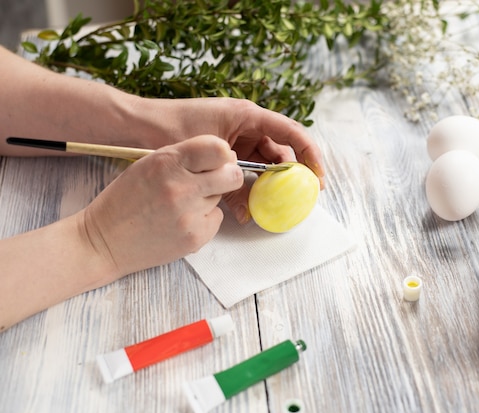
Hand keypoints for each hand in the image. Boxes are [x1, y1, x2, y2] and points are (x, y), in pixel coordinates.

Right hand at [81, 135, 242, 276]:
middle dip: (227, 176)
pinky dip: (204, 219)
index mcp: (167, 163)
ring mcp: (189, 215)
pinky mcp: (195, 237)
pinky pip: (216, 219)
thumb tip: (226, 156)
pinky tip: (181, 221)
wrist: (104, 242)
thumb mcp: (149, 164)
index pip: (219, 149)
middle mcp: (181, 188)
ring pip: (222, 197)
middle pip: (233, 175)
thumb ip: (186, 157)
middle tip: (212, 181)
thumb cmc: (127, 199)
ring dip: (209, 197)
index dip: (222, 154)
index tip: (217, 159)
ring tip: (182, 204)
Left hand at [143, 97, 324, 222]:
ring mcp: (236, 138)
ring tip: (271, 207)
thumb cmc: (171, 128)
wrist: (137, 126)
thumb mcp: (208, 153)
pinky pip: (246, 169)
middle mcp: (246, 124)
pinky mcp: (225, 151)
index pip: (292, 132)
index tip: (319, 178)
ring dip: (268, 185)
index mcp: (248, 115)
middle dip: (292, 175)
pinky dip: (249, 187)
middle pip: (281, 151)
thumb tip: (251, 210)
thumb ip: (233, 179)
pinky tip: (248, 205)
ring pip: (264, 164)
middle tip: (302, 199)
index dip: (311, 155)